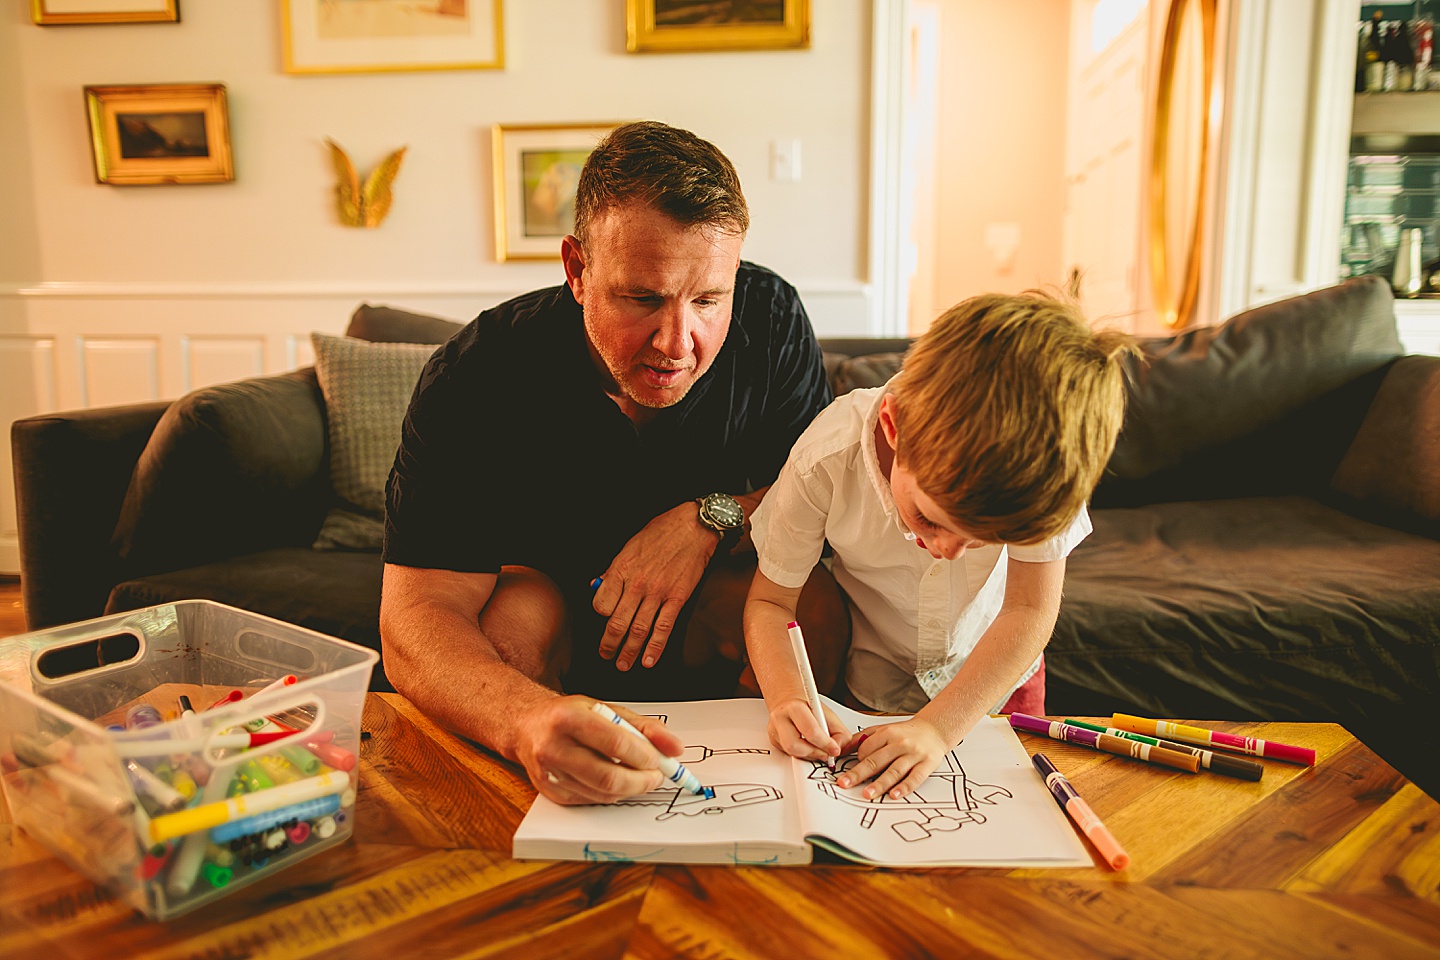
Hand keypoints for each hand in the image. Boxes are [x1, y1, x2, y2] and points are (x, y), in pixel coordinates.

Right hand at [513, 696, 684, 804]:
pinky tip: (616, 781)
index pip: (615, 743)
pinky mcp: (550, 792)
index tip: (660, 760)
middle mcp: (553, 746)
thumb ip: (644, 727)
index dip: (643, 756)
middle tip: (656, 777)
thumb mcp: (606, 709)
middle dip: (641, 781)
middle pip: (608, 776)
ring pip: (601, 793)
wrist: (526, 727)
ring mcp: (549, 773)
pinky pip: (590, 800)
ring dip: (629, 789)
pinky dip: (610, 794)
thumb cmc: (570, 715)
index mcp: (568, 718)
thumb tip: (675, 748)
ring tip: (640, 778)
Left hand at [592, 501, 717, 670]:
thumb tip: (598, 585)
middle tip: (606, 655)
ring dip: (629, 651)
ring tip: (623, 664)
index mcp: (622, 568)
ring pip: (638, 630)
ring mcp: (657, 592)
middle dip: (609, 644)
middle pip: (617, 622)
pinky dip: (655, 647)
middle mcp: (637, 583)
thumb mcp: (630, 545)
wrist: (694, 526)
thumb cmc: (662, 531)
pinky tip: (649, 660)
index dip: (599, 616)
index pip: (601, 603)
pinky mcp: (677, 598)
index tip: (602, 621)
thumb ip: (614, 569)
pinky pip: (663, 628)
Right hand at [766, 697, 849, 763]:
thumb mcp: (829, 715)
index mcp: (795, 708)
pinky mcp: (773, 741)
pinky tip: (808, 747)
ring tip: (818, 750)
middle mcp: (781, 718)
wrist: (791, 701)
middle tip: (826, 753)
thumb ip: (839, 733)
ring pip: (791, 752)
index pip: (810, 730)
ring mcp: (774, 730)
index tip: (835, 749)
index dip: (825, 743)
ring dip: (809, 755)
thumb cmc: (809, 707)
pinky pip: (789, 754)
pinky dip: (802, 754)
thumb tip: (838, 750)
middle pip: (795, 745)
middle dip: (815, 753)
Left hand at [835, 717, 949, 799]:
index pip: (867, 748)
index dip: (857, 760)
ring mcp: (913, 754)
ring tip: (867, 794)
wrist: (933, 730)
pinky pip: (914, 778)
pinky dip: (904, 787)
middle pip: (876, 760)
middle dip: (859, 773)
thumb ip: (860, 739)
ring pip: (894, 771)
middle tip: (845, 784)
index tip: (849, 770)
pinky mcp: (926, 765)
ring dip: (880, 783)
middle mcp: (900, 743)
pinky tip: (894, 794)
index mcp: (887, 733)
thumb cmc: (904, 733)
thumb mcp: (881, 730)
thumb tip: (839, 749)